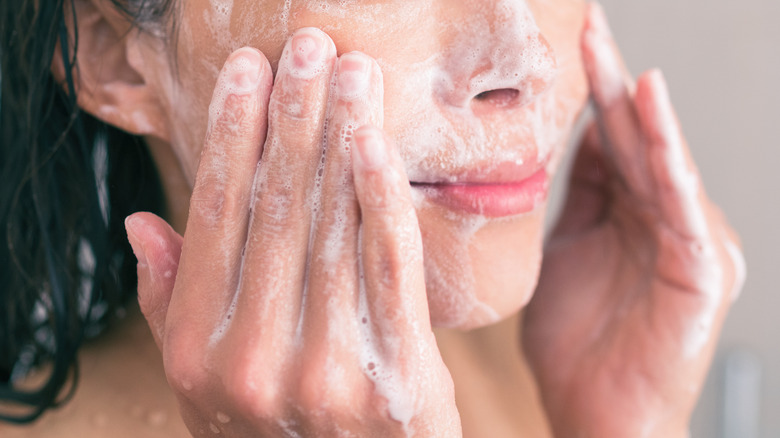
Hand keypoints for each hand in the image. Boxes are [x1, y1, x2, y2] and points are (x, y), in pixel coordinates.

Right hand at [125, 28, 459, 436]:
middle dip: (292, 118)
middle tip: (306, 48)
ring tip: (351, 74)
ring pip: (332, 227)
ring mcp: (326, 370)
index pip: (213, 219)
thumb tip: (143, 225)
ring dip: (341, 138)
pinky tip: (376, 143)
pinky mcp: (396, 376)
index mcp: (198, 352)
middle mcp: (253, 358)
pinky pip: (389, 269)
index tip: (246, 74)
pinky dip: (382, 199)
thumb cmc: (276, 437)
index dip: (230, 137)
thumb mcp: (205, 387)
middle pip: (275, 210)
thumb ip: (173, 306)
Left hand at [523, 4, 745, 436]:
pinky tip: (651, 110)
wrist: (597, 415)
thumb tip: (563, 146)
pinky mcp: (702, 268)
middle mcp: (659, 218)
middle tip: (586, 28)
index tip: (567, 45)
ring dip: (638, 109)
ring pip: (659, 162)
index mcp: (625, 214)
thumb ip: (571, 201)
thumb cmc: (576, 346)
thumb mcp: (560, 254)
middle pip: (633, 139)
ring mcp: (685, 240)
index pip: (608, 141)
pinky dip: (669, 156)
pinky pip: (681, 203)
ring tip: (612, 56)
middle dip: (608, 83)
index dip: (588, 93)